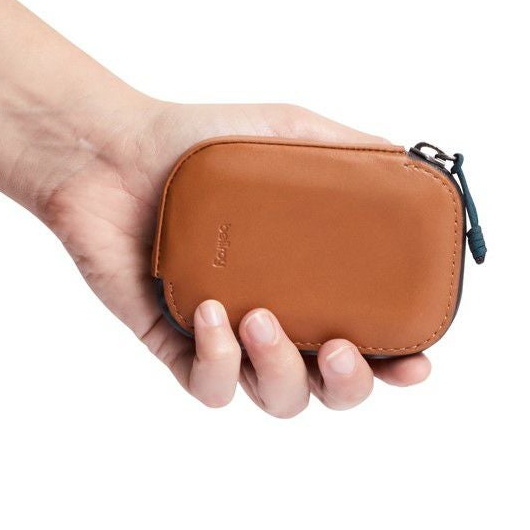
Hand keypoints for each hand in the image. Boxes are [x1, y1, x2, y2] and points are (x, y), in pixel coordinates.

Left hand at [37, 100, 433, 414]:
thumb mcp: (287, 132)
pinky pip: (209, 386)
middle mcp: (277, 316)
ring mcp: (228, 337)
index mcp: (312, 280)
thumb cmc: (200, 142)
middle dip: (349, 386)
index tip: (415, 361)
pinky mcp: (175, 345)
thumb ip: (349, 150)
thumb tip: (408, 162)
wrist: (113, 150)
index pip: (370, 339)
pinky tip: (213, 315)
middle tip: (339, 349)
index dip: (397, 364)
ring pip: (277, 398)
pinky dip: (217, 361)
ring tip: (261, 318)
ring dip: (280, 371)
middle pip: (331, 390)